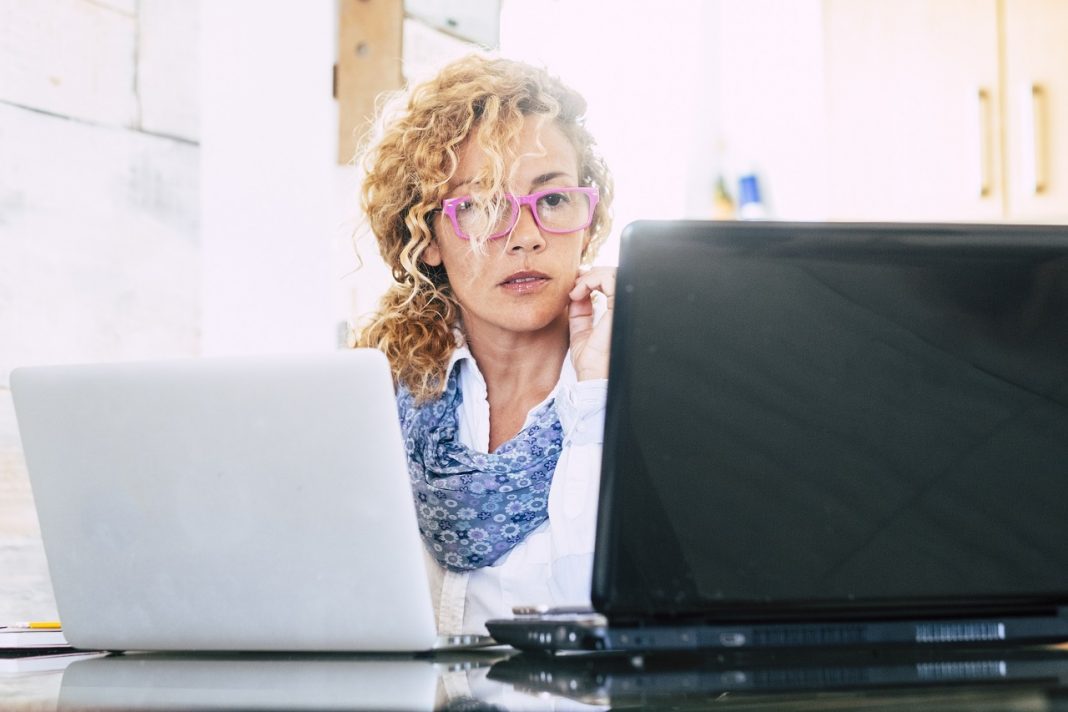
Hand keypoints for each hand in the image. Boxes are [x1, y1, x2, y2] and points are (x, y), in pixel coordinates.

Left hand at [568, 266, 615, 380]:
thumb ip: (580, 311)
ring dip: (589, 276)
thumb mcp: (580, 330)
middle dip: (590, 276)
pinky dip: (590, 280)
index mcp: (617, 314)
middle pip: (612, 276)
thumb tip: (575, 292)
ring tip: (574, 290)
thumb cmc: (590, 361)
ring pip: (612, 273)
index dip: (591, 280)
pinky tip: (577, 293)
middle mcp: (623, 308)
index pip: (609, 285)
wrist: (594, 376)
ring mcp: (623, 306)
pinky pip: (609, 279)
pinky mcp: (619, 306)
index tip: (574, 289)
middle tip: (573, 286)